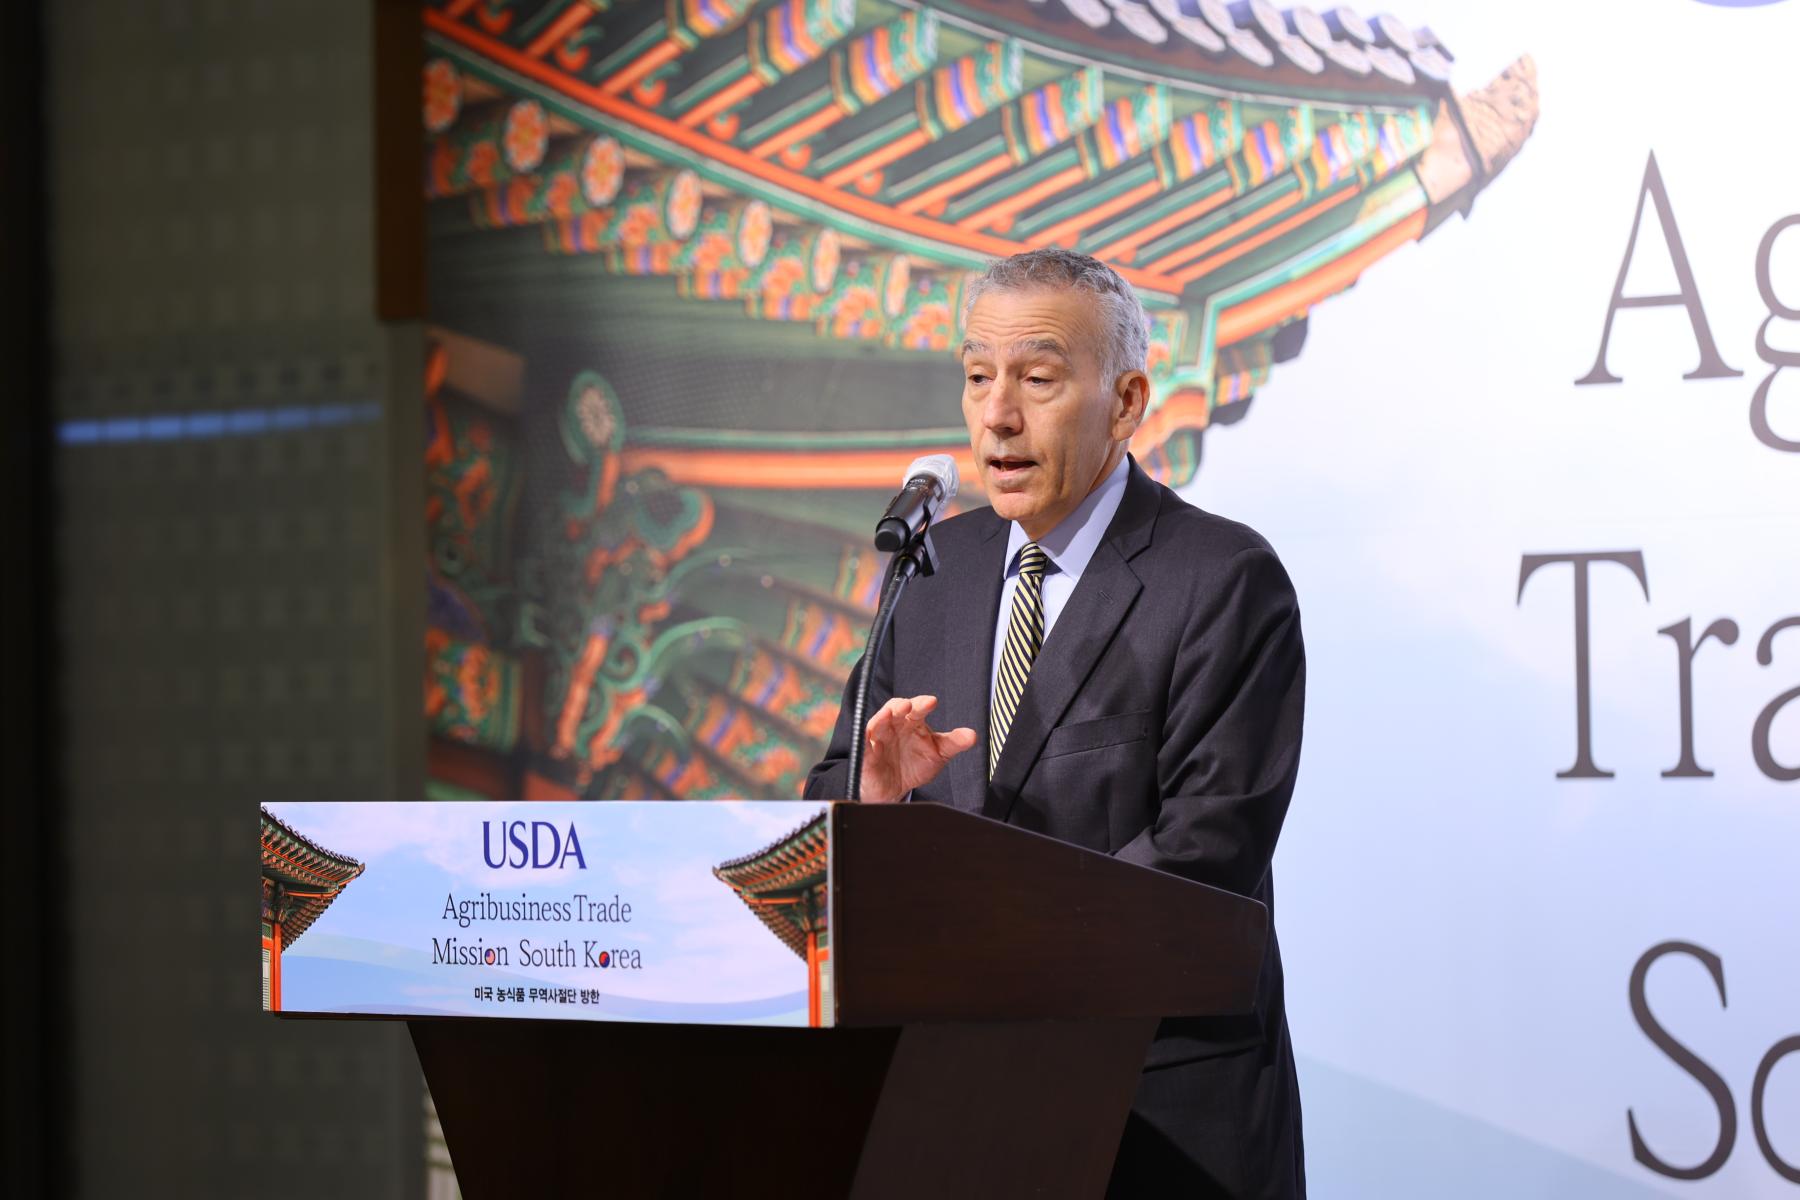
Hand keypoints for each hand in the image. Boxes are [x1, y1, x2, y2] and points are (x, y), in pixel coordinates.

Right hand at [859, 695, 976, 803]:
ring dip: (882, 718)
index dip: (922, 703)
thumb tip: (973, 735)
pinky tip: (871, 740)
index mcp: (912, 722)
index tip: (932, 702)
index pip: (916, 707)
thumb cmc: (915, 764)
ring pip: (877, 723)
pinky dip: (866, 741)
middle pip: (894, 709)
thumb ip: (954, 742)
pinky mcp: (866, 754)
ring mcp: (879, 739)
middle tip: (909, 705)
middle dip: (901, 706)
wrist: (896, 789)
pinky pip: (863, 745)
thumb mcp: (938, 753)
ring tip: (890, 714)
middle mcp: (894, 726)